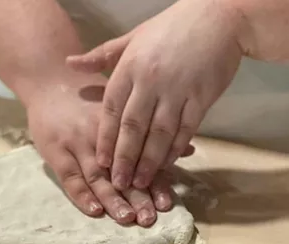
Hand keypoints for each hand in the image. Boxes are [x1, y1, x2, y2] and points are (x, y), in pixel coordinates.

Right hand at [25, 75, 175, 226]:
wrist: (50, 81)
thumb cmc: (92, 97)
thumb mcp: (125, 107)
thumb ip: (154, 130)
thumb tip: (190, 150)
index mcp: (121, 125)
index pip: (141, 157)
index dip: (155, 181)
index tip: (167, 204)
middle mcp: (100, 134)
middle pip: (121, 170)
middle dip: (137, 196)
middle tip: (149, 218)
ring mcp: (77, 143)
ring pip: (97, 176)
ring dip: (113, 199)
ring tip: (127, 218)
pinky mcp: (56, 151)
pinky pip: (70, 177)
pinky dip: (82, 195)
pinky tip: (95, 210)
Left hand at [66, 0, 242, 190]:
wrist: (218, 16)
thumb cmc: (171, 27)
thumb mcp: (132, 37)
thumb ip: (101, 56)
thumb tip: (70, 63)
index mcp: (130, 67)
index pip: (111, 110)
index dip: (105, 138)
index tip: (99, 162)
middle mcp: (151, 81)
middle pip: (133, 127)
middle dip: (124, 158)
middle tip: (118, 183)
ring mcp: (177, 90)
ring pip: (159, 133)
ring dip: (149, 161)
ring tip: (141, 182)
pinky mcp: (201, 97)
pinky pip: (185, 129)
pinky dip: (175, 149)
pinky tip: (167, 164)